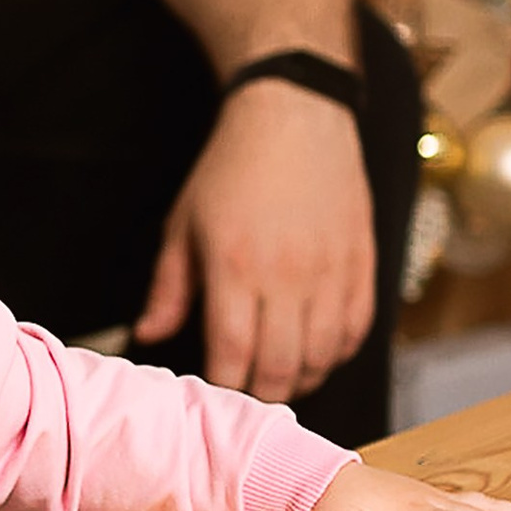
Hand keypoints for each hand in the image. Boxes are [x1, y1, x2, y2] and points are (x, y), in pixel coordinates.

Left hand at [139, 81, 374, 401]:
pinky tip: (316, 350)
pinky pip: (356, 329)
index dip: (226, 388)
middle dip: (262, 394)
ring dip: (302, 379)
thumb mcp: (183, 225)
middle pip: (281, 367)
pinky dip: (337, 352)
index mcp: (235, 267)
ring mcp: (331, 271)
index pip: (233, 355)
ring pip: (324, 356)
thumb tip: (147, 335)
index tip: (216, 394)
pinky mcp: (362, 262)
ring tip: (281, 378)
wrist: (294, 115)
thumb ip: (167, 288)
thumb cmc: (231, 169)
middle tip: (248, 395)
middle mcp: (287, 275)